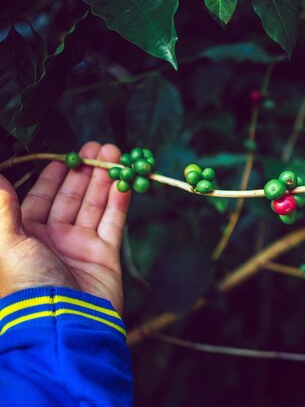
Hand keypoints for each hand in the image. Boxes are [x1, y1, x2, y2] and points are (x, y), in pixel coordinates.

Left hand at [0, 142, 130, 313]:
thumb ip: (3, 209)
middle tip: (97, 147)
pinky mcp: (105, 255)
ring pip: (93, 205)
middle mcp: (52, 238)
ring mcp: (80, 246)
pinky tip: (124, 181)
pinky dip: (119, 201)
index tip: (65, 155)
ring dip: (103, 180)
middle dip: (83, 172)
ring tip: (114, 153)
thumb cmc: (29, 285)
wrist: (65, 324)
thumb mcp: (8, 245)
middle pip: (70, 198)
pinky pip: (113, 222)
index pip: (38, 198)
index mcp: (24, 236)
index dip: (52, 176)